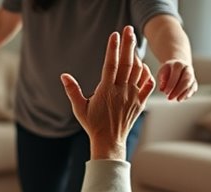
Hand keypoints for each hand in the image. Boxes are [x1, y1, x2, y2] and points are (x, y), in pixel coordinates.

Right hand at [60, 26, 154, 159]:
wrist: (109, 141)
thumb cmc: (93, 125)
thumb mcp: (79, 108)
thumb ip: (72, 90)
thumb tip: (63, 76)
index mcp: (106, 90)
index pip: (111, 64)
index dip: (113, 48)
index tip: (114, 35)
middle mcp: (121, 91)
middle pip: (127, 63)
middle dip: (128, 44)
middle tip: (129, 30)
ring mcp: (132, 96)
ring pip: (138, 71)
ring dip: (136, 56)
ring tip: (133, 45)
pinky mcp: (140, 102)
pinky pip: (147, 84)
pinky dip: (147, 73)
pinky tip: (143, 67)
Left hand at [157, 58, 196, 101]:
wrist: (176, 67)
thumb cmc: (167, 71)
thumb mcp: (162, 72)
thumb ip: (161, 80)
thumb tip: (162, 89)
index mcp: (178, 65)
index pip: (176, 74)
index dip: (171, 84)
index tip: (165, 92)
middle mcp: (187, 69)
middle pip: (186, 80)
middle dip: (178, 91)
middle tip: (170, 98)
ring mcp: (192, 75)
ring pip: (191, 85)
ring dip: (184, 94)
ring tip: (177, 100)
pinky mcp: (194, 81)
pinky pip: (193, 88)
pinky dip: (188, 94)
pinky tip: (182, 98)